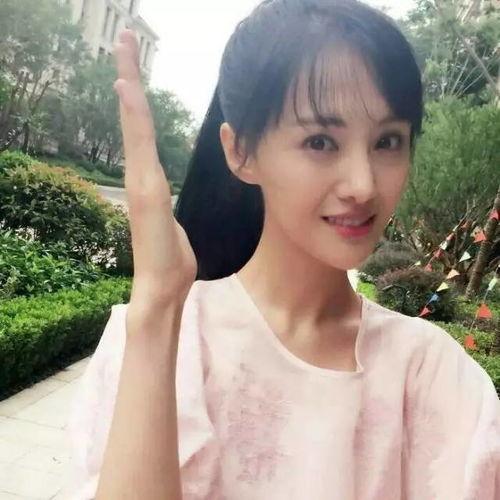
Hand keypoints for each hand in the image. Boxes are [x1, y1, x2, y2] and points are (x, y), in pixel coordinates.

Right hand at [113, 29, 196, 322]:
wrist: (162, 288)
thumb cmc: (170, 259)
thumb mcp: (174, 223)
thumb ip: (166, 204)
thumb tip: (164, 199)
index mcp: (149, 180)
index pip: (142, 130)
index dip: (137, 97)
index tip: (133, 64)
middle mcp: (141, 175)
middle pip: (134, 117)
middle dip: (129, 76)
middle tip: (125, 37)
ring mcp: (141, 182)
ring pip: (135, 124)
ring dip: (130, 85)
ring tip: (124, 48)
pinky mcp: (146, 192)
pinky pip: (141, 145)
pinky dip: (133, 116)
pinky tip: (126, 89)